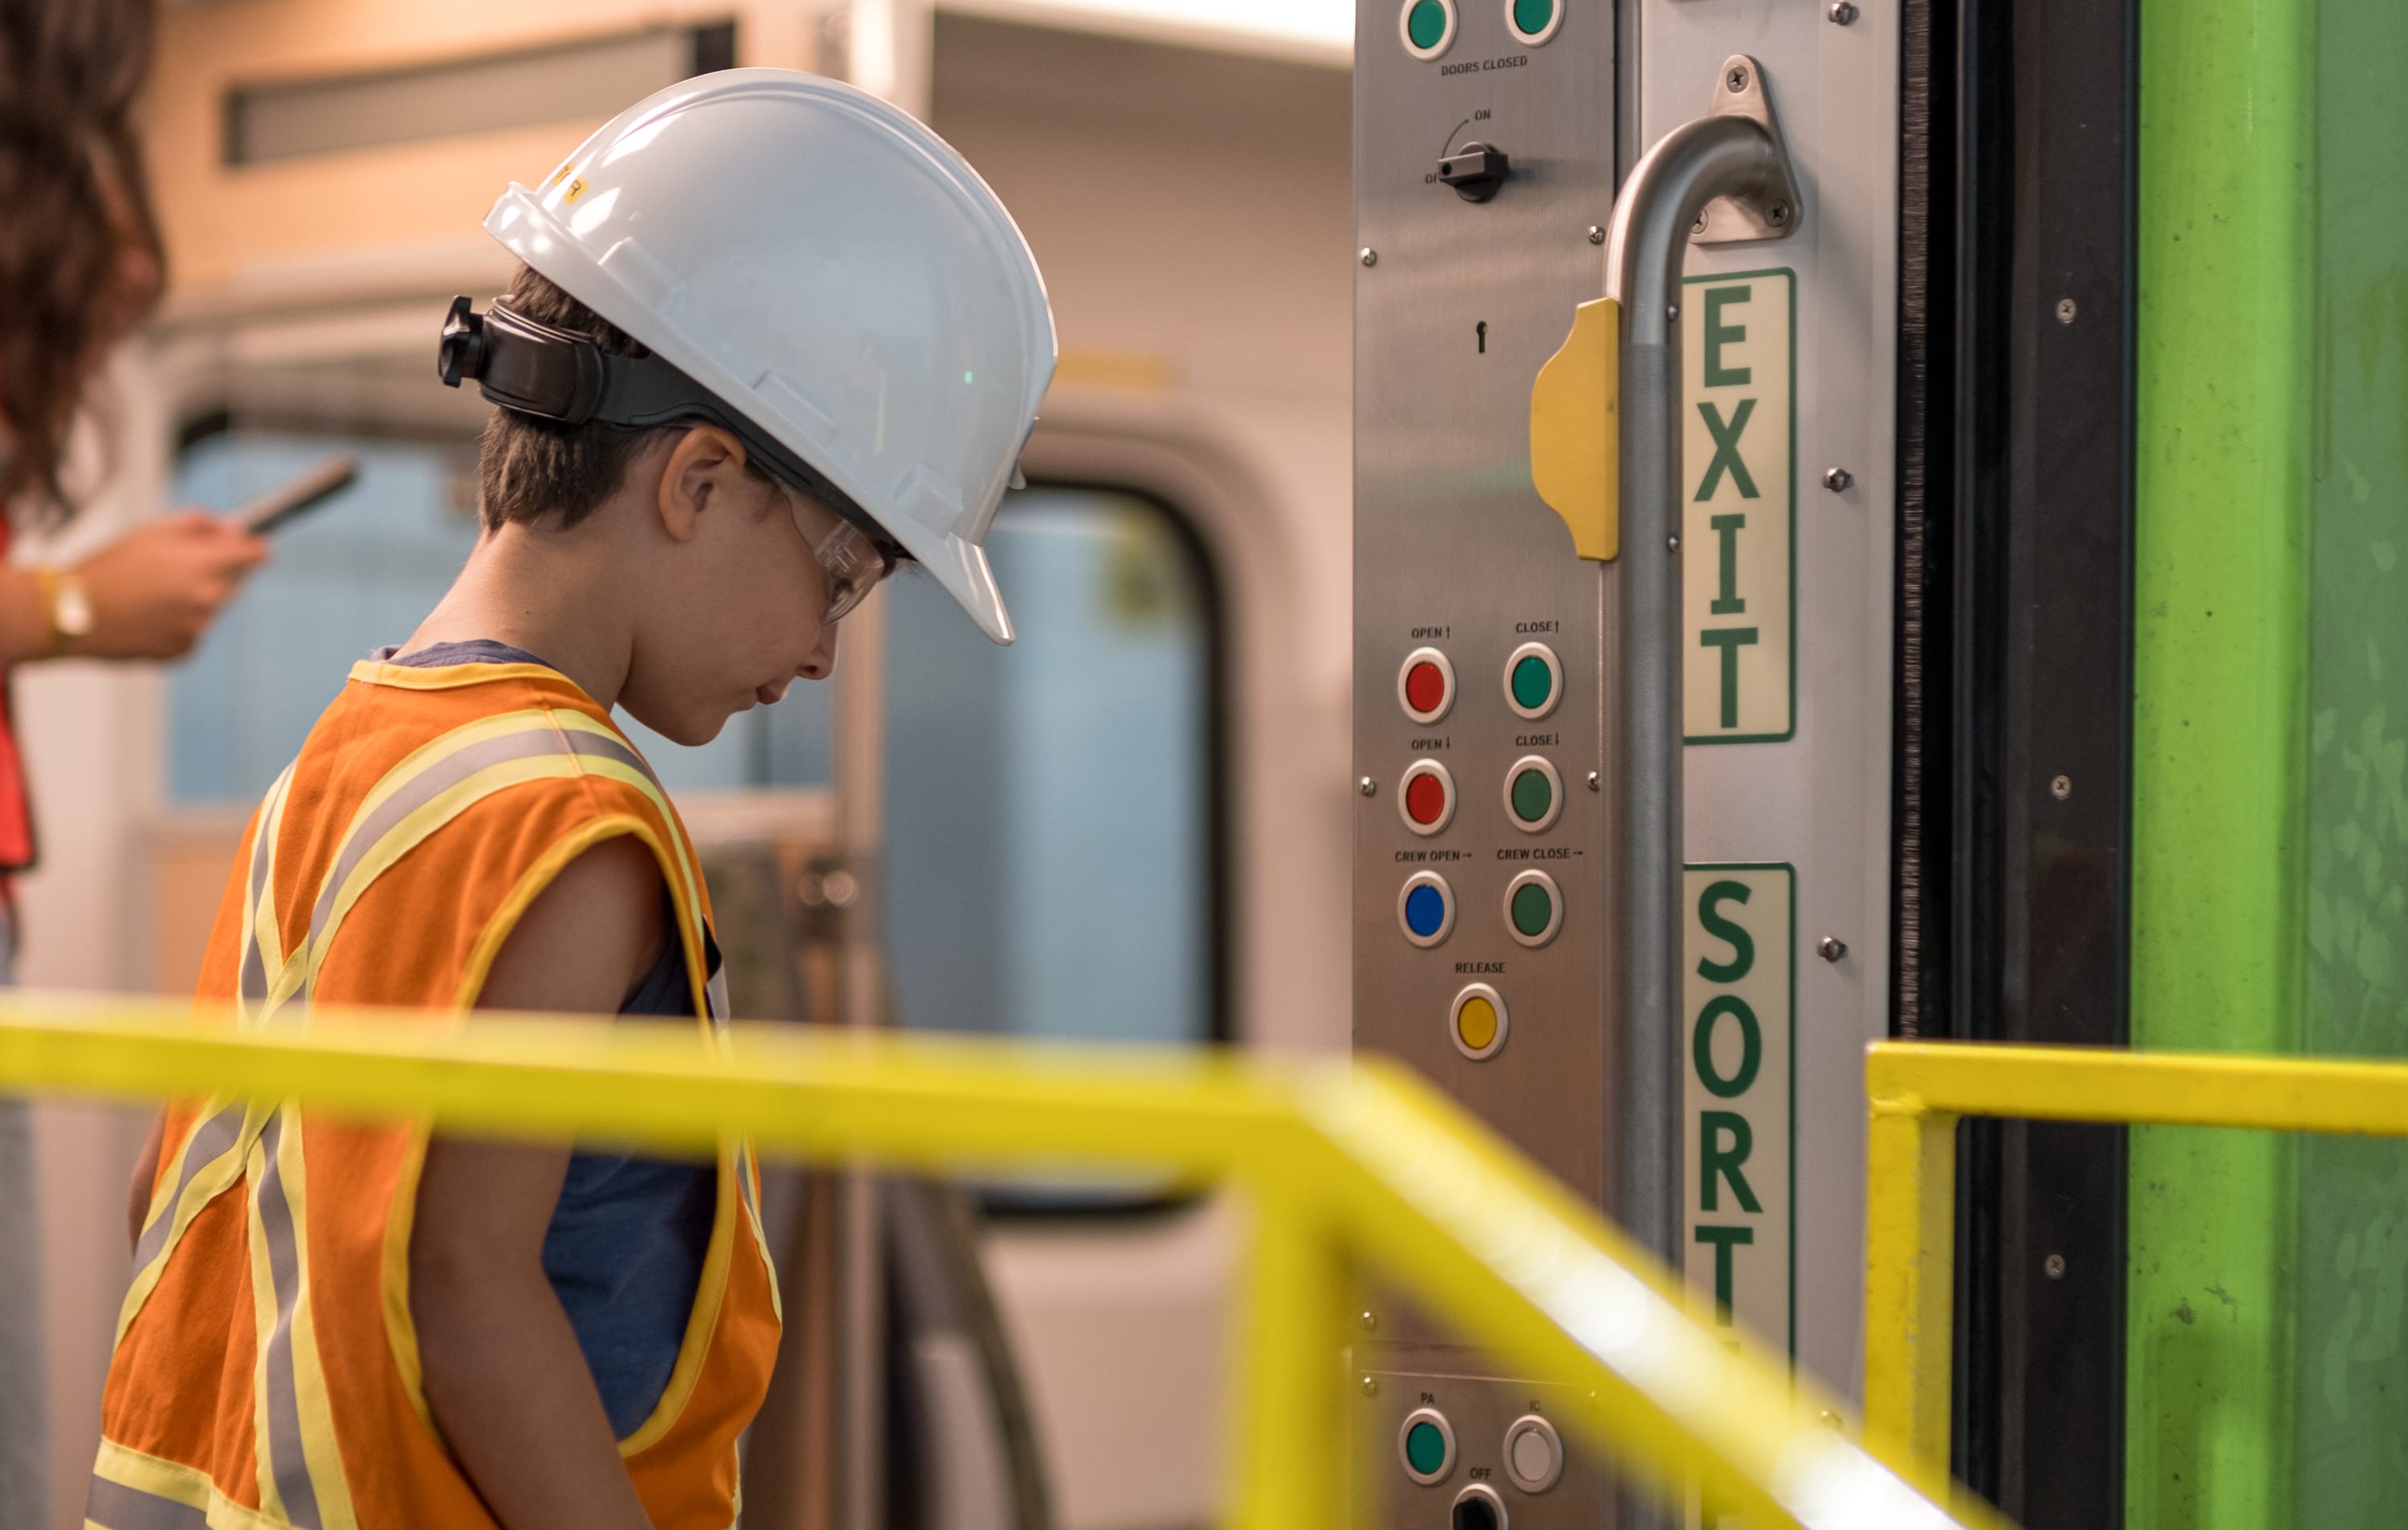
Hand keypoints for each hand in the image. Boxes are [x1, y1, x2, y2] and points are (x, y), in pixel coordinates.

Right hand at [71, 511, 268, 659]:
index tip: (252, 545)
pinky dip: (177, 624)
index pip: (254, 555)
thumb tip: (232, 528)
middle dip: (216, 572)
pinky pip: (192, 633)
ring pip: (211, 609)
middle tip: (176, 568)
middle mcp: (209, 600)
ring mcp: (198, 629)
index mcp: (206, 566)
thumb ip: (200, 526)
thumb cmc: (110, 567)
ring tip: (151, 594)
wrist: (72, 613)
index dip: (252, 548)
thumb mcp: (153, 531)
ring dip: (194, 600)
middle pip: (235, 582)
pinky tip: (147, 616)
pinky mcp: (183, 651)